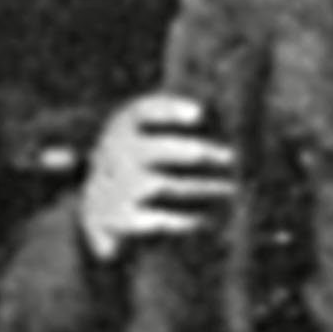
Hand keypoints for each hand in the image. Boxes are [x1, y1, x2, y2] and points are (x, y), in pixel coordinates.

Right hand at [78, 93, 237, 258]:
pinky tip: (206, 220)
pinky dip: (184, 221)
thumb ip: (184, 126)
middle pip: (160, 149)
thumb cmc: (142, 161)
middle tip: (231, 157)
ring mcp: (116, 186)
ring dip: (203, 187)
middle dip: (199, 152)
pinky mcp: (119, 219)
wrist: (100, 207)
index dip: (170, 111)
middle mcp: (117, 153)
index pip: (144, 112)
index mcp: (124, 126)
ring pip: (165, 186)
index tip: (200, 113)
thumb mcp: (149, 137)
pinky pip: (158, 221)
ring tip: (231, 189)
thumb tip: (219, 122)